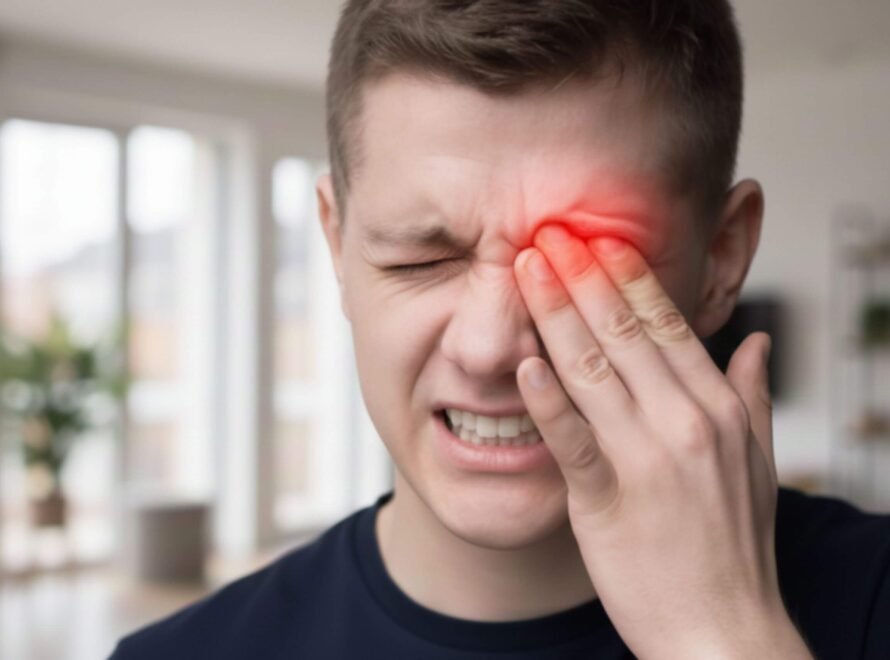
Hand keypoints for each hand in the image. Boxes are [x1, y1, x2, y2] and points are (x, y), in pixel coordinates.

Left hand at [513, 225, 808, 658]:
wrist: (723, 633)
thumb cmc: (733, 547)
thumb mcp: (758, 463)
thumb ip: (752, 396)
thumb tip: (755, 341)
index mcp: (719, 408)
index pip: (667, 325)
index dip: (628, 276)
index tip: (598, 238)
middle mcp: (687, 423)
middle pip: (625, 333)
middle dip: (582, 276)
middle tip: (550, 231)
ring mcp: (648, 460)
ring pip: (593, 369)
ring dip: (555, 313)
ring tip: (526, 268)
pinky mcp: (608, 500)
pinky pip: (571, 437)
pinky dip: (546, 395)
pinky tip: (522, 358)